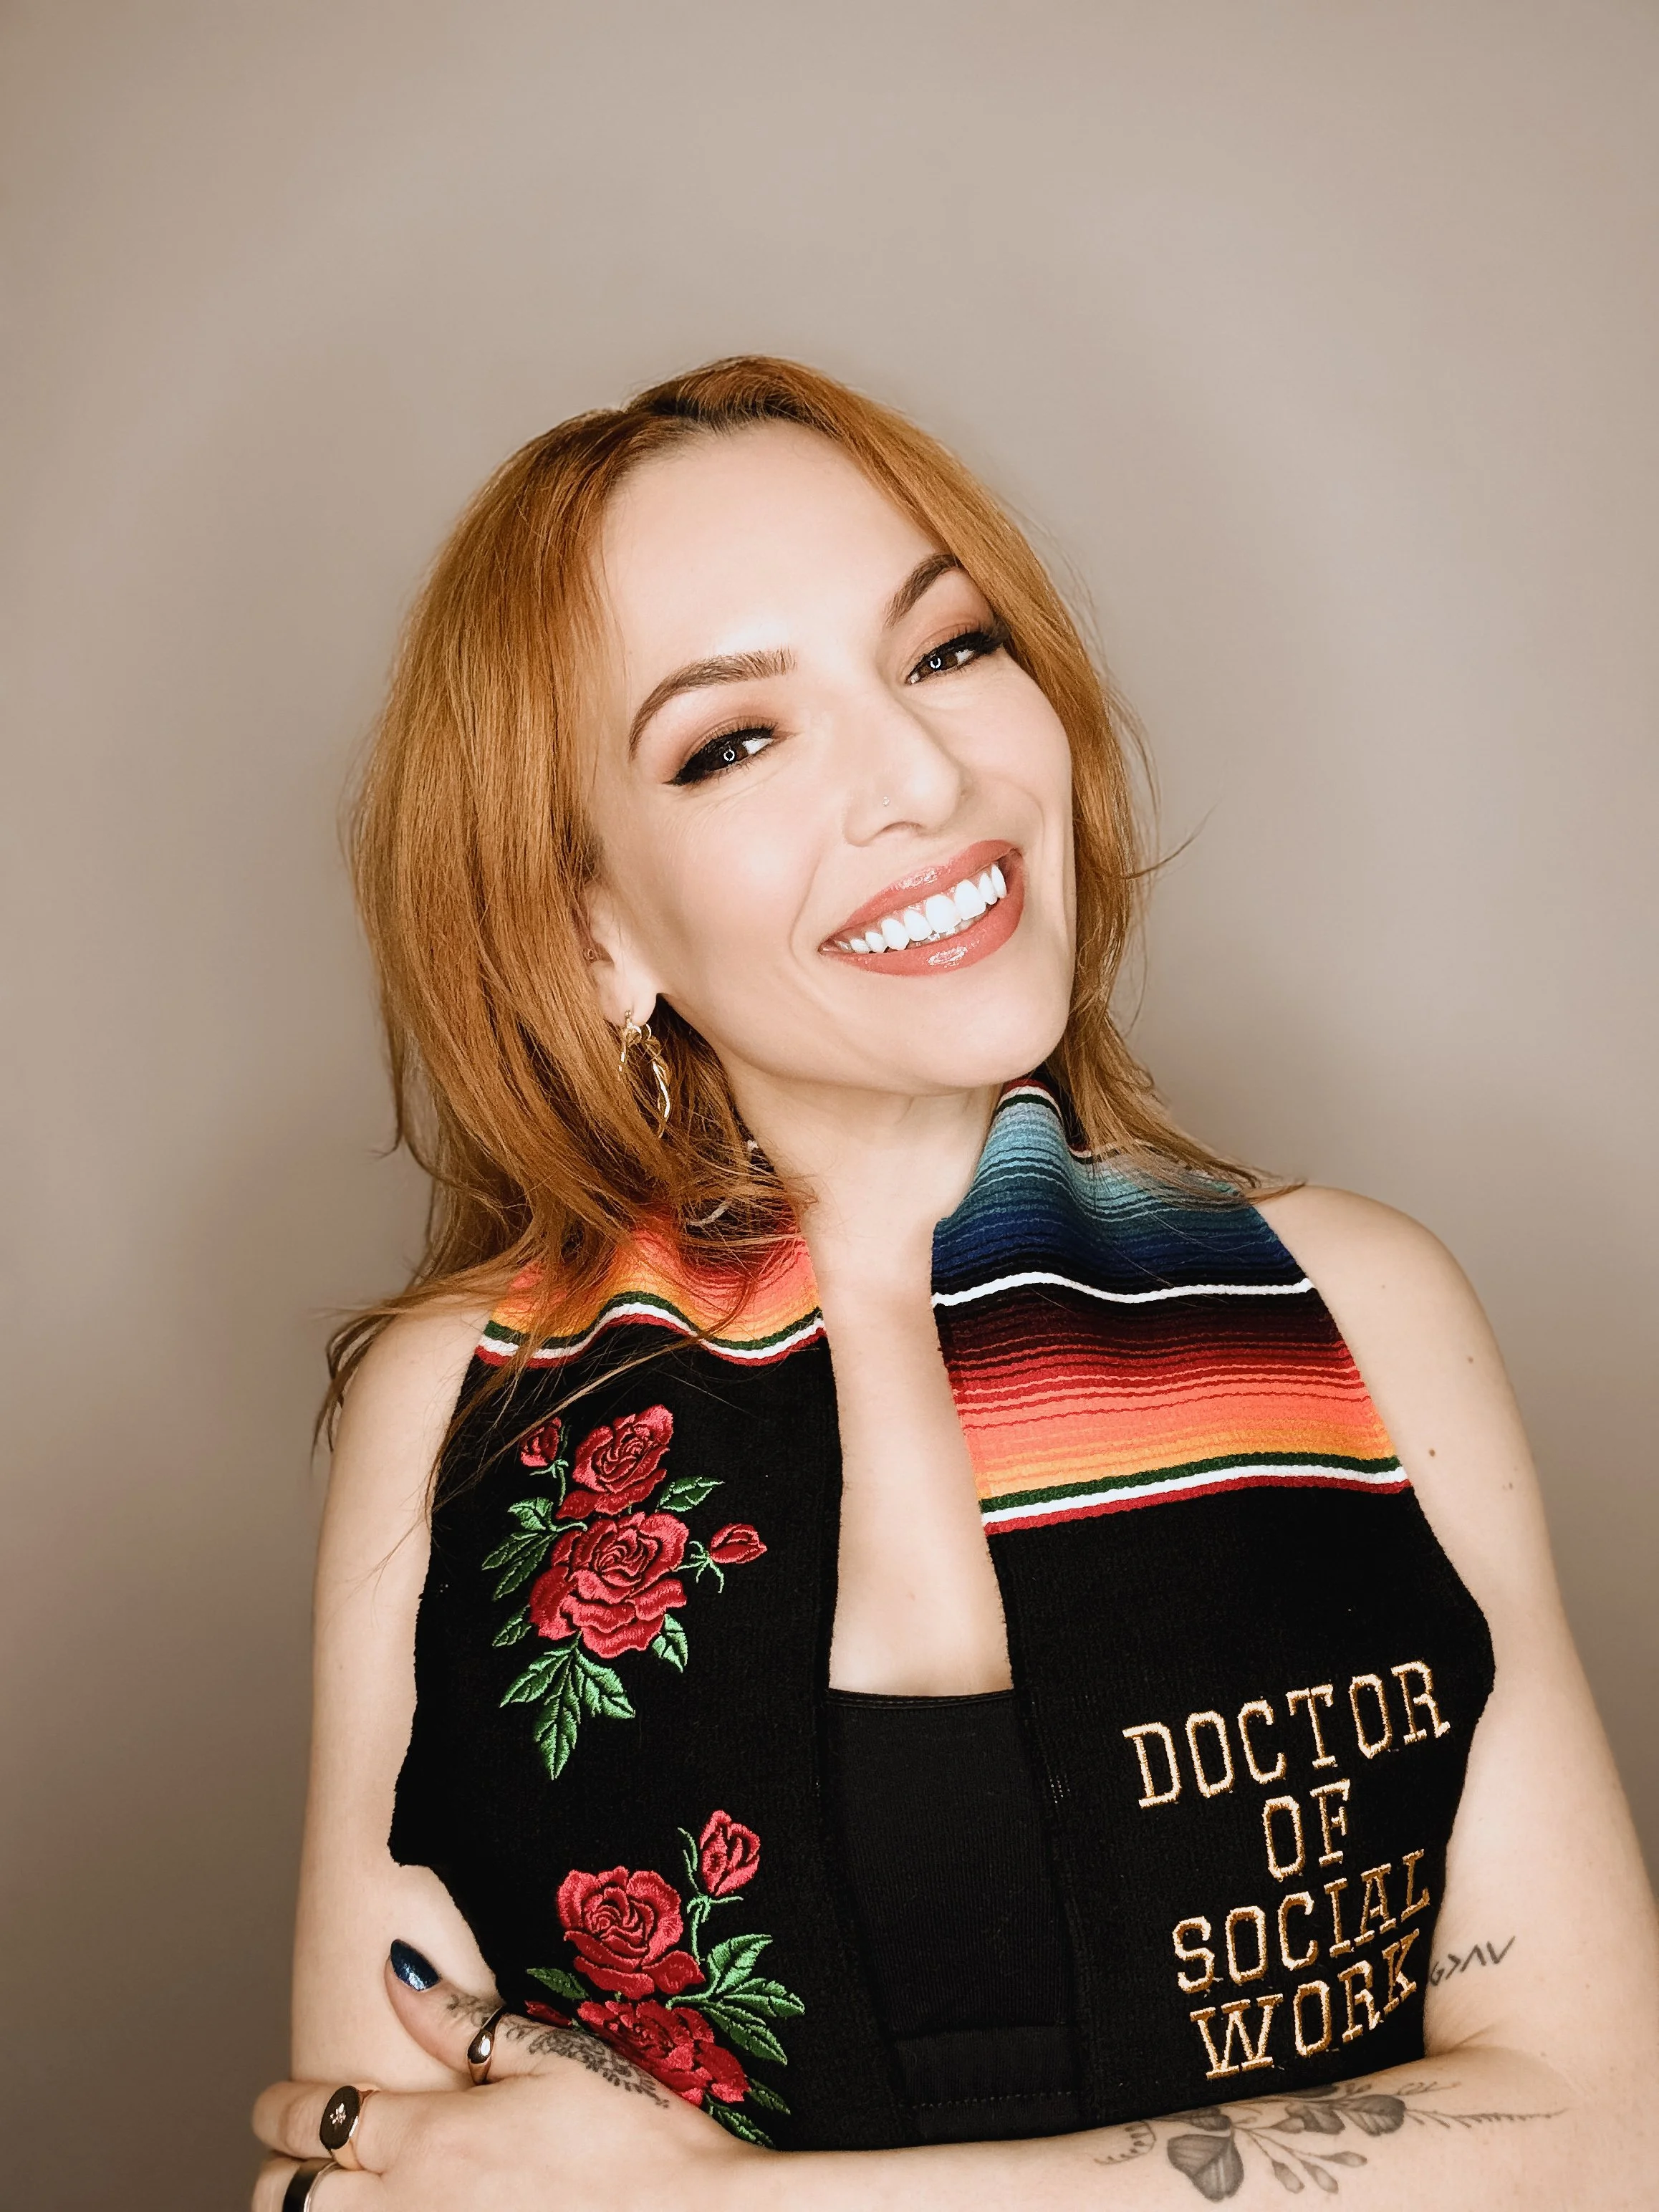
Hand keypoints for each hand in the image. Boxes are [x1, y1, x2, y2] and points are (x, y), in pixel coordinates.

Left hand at [252, 1948, 763, 2210]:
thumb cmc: (633, 2132)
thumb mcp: (551, 2054)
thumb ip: (459, 2020)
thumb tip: (396, 1965)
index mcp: (430, 2138)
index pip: (316, 2119)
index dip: (281, 2107)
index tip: (273, 2101)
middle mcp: (413, 2208)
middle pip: (292, 2198)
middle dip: (276, 2172)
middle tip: (289, 2155)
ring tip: (324, 2197)